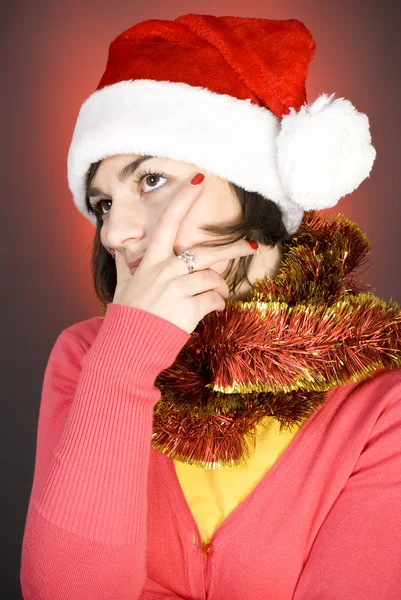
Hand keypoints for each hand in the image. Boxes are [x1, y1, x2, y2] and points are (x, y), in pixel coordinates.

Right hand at [112, 173, 256, 333]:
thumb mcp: (122, 287)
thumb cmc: (126, 318)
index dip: (182, 199)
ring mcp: (176, 289)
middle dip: (232, 248)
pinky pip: (214, 300)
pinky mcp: (188, 309)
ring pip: (212, 278)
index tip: (198, 178)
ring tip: (216, 295)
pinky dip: (217, 304)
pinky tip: (209, 308)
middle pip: (204, 252)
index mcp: (149, 262)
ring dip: (219, 287)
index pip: (166, 222)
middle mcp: (164, 271)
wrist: (126, 349)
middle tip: (252, 244)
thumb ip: (124, 265)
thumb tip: (117, 248)